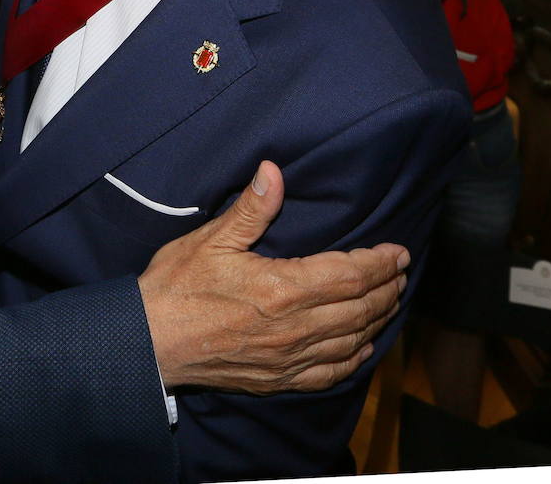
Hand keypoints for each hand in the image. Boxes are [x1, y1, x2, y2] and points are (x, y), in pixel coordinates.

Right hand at [140, 160, 406, 393]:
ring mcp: (289, 358)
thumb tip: (273, 172)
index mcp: (283, 288)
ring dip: (378, 320)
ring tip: (390, 301)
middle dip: (387, 288)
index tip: (397, 251)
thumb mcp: (210, 240)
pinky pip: (330, 373)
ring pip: (352, 340)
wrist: (149, 342)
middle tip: (401, 272)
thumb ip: (250, 209)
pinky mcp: (278, 378)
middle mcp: (295, 327)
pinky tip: (361, 348)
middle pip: (361, 309)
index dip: (379, 262)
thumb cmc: (176, 287)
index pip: (350, 275)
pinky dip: (353, 359)